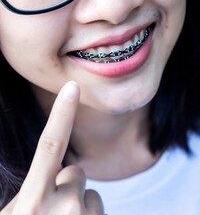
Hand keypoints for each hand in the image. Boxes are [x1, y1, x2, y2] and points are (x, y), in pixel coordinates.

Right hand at [1, 81, 103, 214]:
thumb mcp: (14, 214)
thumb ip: (33, 189)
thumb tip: (59, 170)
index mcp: (32, 201)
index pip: (50, 146)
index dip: (62, 114)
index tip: (73, 87)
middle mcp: (61, 207)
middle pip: (75, 172)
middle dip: (65, 184)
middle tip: (50, 211)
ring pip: (88, 191)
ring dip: (76, 203)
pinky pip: (96, 206)